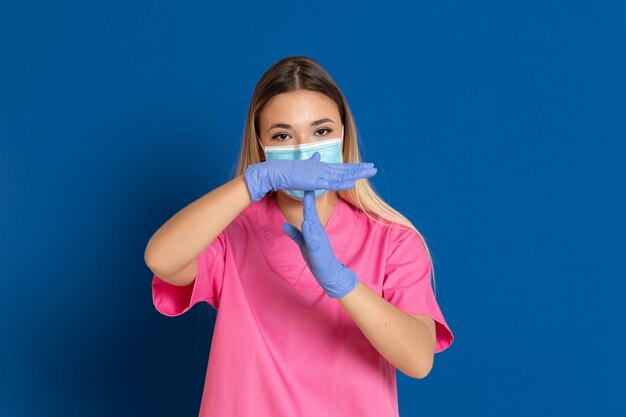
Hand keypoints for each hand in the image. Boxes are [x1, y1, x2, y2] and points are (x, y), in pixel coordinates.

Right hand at [244, 152, 377, 201]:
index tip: (364, 167)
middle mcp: (324, 168)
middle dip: (360, 168)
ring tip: (369, 172)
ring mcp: (320, 174)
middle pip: (345, 169)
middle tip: (373, 168)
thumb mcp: (305, 167)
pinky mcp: (315, 180)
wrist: (280, 172)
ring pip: (342, 174)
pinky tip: (352, 183)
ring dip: (357, 173)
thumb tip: (317, 155)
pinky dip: (343, 183)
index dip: (354, 167)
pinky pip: (332, 183)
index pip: (341, 168)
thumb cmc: (291, 171)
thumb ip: (313, 162)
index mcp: (322, 167)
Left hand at [281, 190, 358, 297]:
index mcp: (314, 228)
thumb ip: (295, 234)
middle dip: (309, 198)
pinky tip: (306, 223)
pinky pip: (313, 238)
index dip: (306, 198)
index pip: (309, 210)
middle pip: (311, 211)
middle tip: (308, 183)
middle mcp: (317, 230)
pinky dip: (309, 230)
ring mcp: (318, 239)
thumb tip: (284, 224)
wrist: (328, 272)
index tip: (304, 184)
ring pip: (313, 222)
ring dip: (310, 210)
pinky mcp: (318, 248)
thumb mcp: (303, 243)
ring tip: (306, 198)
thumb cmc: (316, 256)